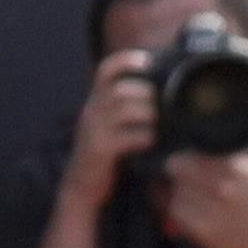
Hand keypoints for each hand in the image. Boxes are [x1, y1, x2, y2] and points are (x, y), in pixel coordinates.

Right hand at [62, 49, 155, 209]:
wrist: (81, 186)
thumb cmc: (105, 155)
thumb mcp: (111, 125)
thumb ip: (128, 110)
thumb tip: (162, 98)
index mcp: (97, 101)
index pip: (106, 70)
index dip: (126, 60)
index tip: (147, 60)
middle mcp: (92, 111)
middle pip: (119, 89)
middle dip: (147, 93)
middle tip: (166, 103)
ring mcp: (94, 130)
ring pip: (123, 109)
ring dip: (148, 113)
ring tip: (162, 122)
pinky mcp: (99, 149)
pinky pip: (125, 136)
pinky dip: (144, 136)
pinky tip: (153, 142)